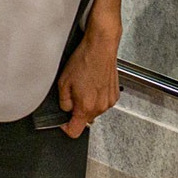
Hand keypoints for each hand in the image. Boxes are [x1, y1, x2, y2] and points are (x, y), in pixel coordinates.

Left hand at [56, 16, 120, 138]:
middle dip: (77, 111)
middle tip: (73, 94)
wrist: (101, 46)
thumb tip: (65, 108)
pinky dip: (97, 97)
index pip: (74, 131)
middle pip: (85, 120)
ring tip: (84, 85)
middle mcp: (100, 107)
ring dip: (88, 103)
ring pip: (94, 111)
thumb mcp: (63, 82)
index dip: (65, 127)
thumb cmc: (84, 60)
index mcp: (86, 106)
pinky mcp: (115, 94)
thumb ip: (63, 102)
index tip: (63, 120)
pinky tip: (93, 83)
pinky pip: (103, 102)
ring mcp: (109, 101)